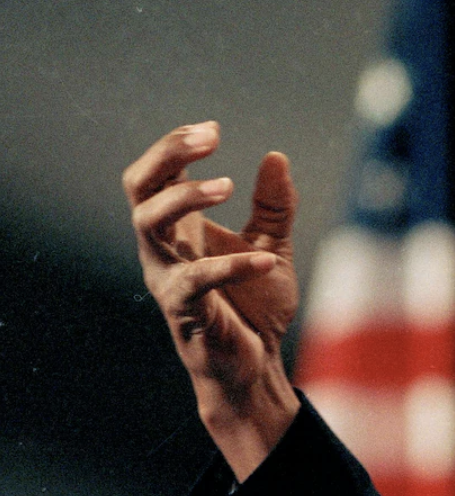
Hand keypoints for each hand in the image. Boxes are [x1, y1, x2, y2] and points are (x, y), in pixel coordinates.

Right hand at [123, 121, 300, 478]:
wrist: (255, 366)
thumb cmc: (255, 307)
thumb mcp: (273, 245)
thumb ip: (274, 206)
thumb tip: (275, 156)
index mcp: (182, 229)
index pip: (158, 173)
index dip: (177, 145)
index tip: (213, 129)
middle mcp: (165, 248)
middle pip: (138, 186)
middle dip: (167, 154)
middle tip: (209, 138)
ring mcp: (167, 277)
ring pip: (147, 222)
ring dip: (185, 196)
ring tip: (228, 185)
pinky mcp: (183, 311)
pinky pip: (195, 280)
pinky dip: (232, 265)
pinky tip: (268, 260)